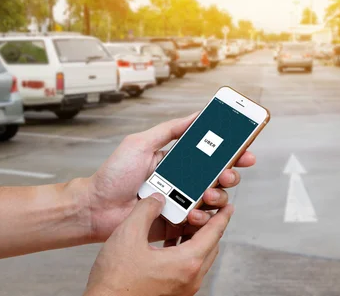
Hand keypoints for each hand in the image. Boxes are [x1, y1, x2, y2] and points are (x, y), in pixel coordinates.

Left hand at [84, 113, 255, 242]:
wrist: (95, 209)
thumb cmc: (113, 175)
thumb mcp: (141, 143)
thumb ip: (170, 129)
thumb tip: (196, 115)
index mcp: (179, 161)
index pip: (212, 154)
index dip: (232, 151)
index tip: (245, 148)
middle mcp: (185, 181)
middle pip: (220, 176)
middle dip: (231, 173)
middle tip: (228, 173)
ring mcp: (182, 202)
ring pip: (215, 199)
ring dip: (218, 194)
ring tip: (207, 194)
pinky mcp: (178, 224)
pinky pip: (201, 221)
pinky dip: (203, 216)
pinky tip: (193, 212)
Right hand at [85, 194, 232, 295]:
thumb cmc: (114, 281)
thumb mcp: (128, 235)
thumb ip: (146, 210)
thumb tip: (157, 198)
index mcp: (187, 263)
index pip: (214, 233)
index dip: (222, 216)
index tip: (228, 206)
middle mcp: (191, 278)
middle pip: (211, 246)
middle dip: (209, 226)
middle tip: (204, 211)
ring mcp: (184, 289)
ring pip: (200, 258)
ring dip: (196, 240)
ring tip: (185, 224)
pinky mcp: (174, 294)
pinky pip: (189, 269)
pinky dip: (186, 253)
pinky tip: (170, 244)